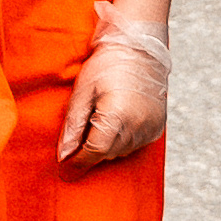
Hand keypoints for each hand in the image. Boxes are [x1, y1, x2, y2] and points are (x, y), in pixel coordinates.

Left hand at [58, 14, 170, 167]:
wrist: (139, 50)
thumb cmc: (106, 66)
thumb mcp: (82, 92)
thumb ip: (72, 126)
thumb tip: (63, 156)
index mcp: (118, 115)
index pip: (95, 151)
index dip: (78, 163)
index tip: (64, 170)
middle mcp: (138, 125)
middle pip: (107, 154)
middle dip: (89, 153)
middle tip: (75, 142)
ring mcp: (151, 127)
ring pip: (121, 152)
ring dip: (105, 147)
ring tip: (96, 124)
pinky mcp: (158, 128)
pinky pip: (135, 146)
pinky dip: (121, 142)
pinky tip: (113, 124)